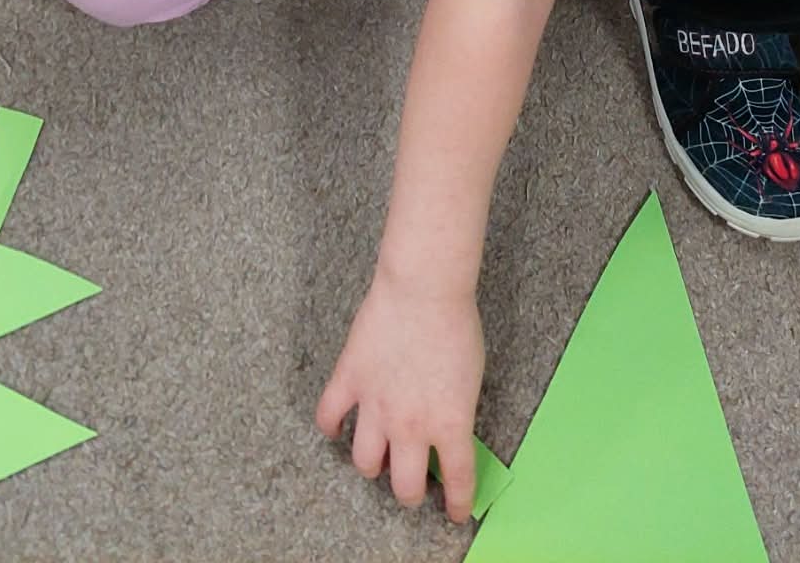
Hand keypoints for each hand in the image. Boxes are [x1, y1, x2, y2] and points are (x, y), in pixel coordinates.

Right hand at [315, 270, 483, 523]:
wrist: (425, 287)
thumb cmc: (457, 324)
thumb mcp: (471, 379)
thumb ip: (455, 412)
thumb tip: (444, 429)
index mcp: (449, 425)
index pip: (456, 482)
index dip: (456, 504)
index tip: (455, 513)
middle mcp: (410, 426)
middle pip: (404, 486)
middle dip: (409, 493)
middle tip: (411, 483)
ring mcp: (375, 405)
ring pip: (365, 462)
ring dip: (373, 466)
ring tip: (378, 457)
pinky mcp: (349, 380)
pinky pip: (328, 417)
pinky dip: (329, 429)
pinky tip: (336, 429)